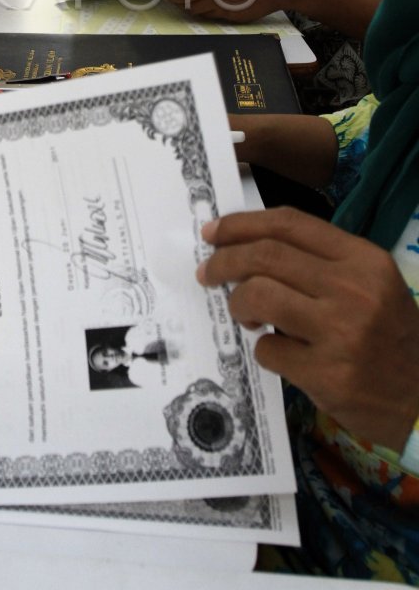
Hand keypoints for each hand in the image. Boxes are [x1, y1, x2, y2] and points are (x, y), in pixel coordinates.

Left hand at [197, 208, 418, 451]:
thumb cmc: (391, 338)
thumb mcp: (372, 286)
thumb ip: (320, 264)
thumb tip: (249, 249)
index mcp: (363, 260)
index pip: (289, 224)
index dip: (242, 224)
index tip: (214, 232)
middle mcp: (353, 290)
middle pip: (266, 256)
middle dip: (225, 261)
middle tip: (207, 272)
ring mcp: (340, 333)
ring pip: (258, 295)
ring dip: (237, 303)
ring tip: (242, 313)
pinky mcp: (327, 374)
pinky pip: (268, 349)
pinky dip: (262, 348)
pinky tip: (278, 352)